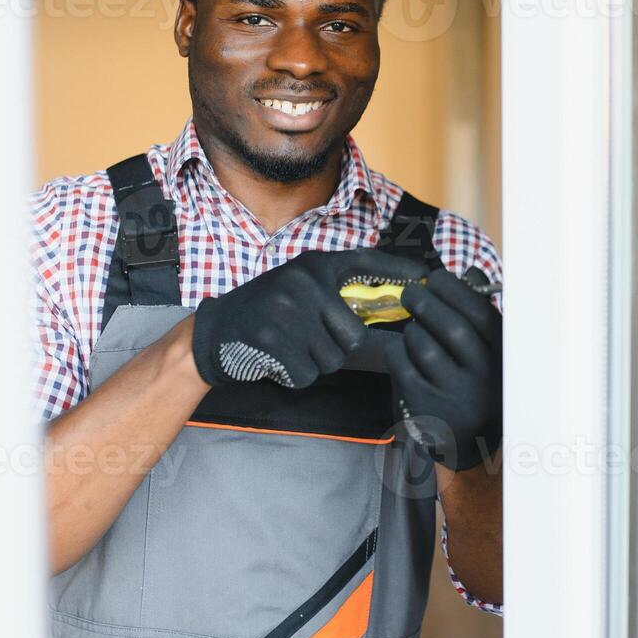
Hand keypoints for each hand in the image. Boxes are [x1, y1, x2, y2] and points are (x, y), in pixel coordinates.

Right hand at [191, 248, 427, 388]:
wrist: (213, 332)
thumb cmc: (265, 312)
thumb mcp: (299, 289)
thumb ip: (335, 294)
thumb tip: (386, 310)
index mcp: (313, 267)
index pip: (365, 262)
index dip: (397, 270)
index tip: (425, 278)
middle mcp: (303, 283)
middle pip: (352, 334)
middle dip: (337, 348)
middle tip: (310, 341)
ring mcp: (287, 311)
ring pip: (331, 358)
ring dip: (314, 363)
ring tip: (289, 347)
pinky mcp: (272, 340)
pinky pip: (306, 373)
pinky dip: (295, 375)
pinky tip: (277, 359)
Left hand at [387, 268, 502, 470]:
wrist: (469, 442)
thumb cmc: (479, 384)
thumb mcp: (491, 352)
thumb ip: (481, 312)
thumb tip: (469, 274)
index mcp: (504, 360)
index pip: (482, 315)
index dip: (456, 290)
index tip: (436, 278)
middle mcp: (484, 379)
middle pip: (453, 328)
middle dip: (427, 302)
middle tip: (411, 292)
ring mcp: (456, 398)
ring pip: (424, 346)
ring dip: (412, 328)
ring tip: (412, 327)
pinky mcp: (427, 411)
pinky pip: (403, 367)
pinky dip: (397, 351)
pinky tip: (402, 349)